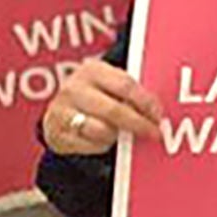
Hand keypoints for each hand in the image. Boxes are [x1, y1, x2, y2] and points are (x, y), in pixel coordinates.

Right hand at [41, 58, 162, 154]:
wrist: (58, 111)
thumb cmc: (96, 95)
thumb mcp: (109, 84)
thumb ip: (130, 92)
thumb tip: (157, 112)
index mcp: (92, 70)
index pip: (126, 85)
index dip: (146, 102)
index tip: (159, 116)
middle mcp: (73, 89)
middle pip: (114, 110)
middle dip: (139, 123)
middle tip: (154, 133)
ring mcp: (61, 112)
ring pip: (102, 130)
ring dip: (118, 135)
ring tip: (123, 133)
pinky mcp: (57, 135)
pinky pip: (90, 145)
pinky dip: (103, 145)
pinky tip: (105, 139)